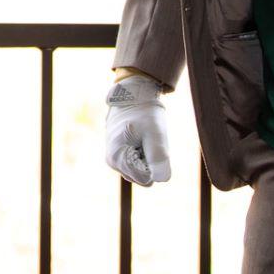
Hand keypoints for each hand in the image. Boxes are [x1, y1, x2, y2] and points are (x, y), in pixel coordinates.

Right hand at [104, 72, 171, 186]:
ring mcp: (114, 159)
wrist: (132, 94)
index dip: (154, 163)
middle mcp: (112, 162)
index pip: (146, 179)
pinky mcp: (117, 155)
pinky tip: (140, 138)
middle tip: (148, 139)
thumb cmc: (145, 113)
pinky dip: (142, 153)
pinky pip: (137, 164)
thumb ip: (159, 159)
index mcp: (117, 159)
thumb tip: (161, 179)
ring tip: (143, 137)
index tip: (150, 142)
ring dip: (147, 157)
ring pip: (140, 171)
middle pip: (143, 177)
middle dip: (150, 162)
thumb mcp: (156, 134)